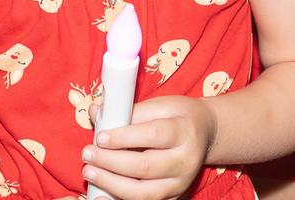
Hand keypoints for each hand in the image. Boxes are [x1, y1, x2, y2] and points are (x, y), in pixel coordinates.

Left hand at [80, 95, 215, 199]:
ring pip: (143, 193)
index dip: (124, 138)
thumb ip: (131, 110)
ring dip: (111, 184)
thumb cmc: (180, 116)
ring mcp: (180, 184)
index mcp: (183, 131)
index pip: (152, 136)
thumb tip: (97, 110)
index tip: (100, 136)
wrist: (206, 134)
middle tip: (88, 154)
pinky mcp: (174, 197)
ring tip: (89, 172)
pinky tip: (101, 195)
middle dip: (111, 163)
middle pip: (145, 167)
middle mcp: (185, 161)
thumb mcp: (162, 105)